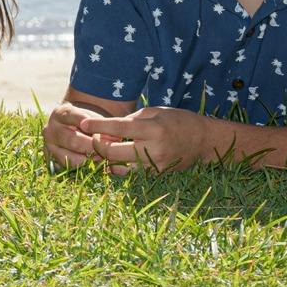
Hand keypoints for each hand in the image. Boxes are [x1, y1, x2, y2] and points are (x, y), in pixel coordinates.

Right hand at [42, 100, 107, 169]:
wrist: (73, 130)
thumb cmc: (87, 122)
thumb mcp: (94, 119)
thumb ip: (104, 127)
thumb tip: (118, 141)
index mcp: (59, 114)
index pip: (74, 117)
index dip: (92, 126)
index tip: (107, 132)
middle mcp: (50, 130)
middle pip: (73, 141)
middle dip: (94, 147)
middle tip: (110, 151)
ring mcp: (49, 147)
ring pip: (70, 159)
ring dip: (91, 162)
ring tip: (106, 161)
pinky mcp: (53, 162)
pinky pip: (70, 170)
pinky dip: (87, 171)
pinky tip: (101, 169)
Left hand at [76, 105, 215, 173]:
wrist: (203, 141)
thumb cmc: (177, 120)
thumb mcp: (155, 111)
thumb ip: (131, 120)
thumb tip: (107, 128)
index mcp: (154, 130)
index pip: (119, 128)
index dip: (98, 126)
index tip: (83, 123)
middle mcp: (154, 150)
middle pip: (114, 153)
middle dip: (98, 145)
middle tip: (93, 137)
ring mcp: (156, 166)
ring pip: (120, 167)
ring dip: (106, 159)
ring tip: (103, 148)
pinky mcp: (157, 175)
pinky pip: (131, 174)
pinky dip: (119, 166)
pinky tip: (114, 158)